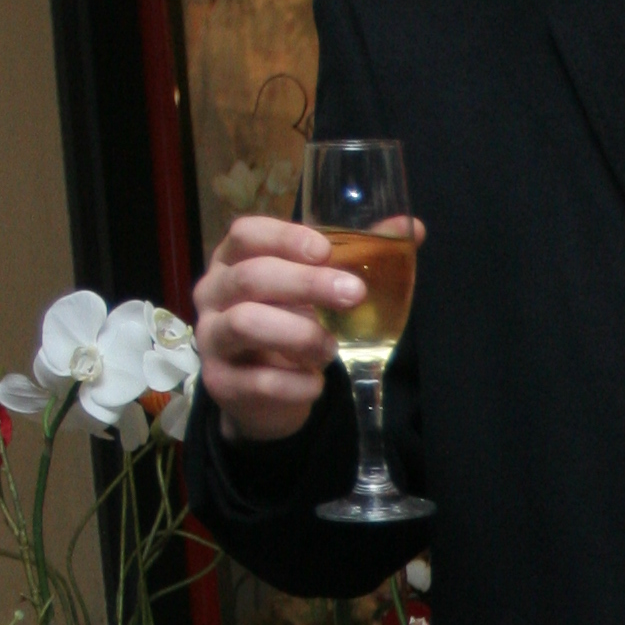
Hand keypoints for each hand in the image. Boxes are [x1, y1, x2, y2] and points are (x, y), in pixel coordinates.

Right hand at [192, 213, 425, 443]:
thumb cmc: (292, 324)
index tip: (325, 249)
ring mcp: (211, 338)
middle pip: (251, 277)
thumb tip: (412, 229)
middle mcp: (214, 293)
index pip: (246, 234)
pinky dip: (298, 383)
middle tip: (354, 294)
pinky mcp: (221, 383)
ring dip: (300, 334)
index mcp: (233, 260)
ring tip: (332, 348)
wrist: (265, 395)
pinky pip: (260, 380)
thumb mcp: (317, 289)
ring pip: (246, 324)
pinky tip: (317, 382)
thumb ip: (357, 256)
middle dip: (306, 284)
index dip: (284, 237)